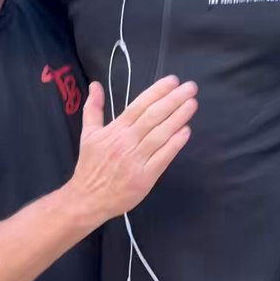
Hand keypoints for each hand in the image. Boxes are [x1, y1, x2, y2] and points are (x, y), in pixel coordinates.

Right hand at [67, 76, 195, 226]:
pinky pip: (162, 157)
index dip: (158, 91)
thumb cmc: (90, 167)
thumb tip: (96, 85)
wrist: (87, 199)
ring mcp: (136, 160)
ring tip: (192, 104)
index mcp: (115, 130)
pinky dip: (175, 144)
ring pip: (160, 134)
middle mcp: (126, 141)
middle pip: (153, 116)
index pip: (139, 105)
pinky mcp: (145, 177)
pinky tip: (186, 131)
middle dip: (174, 100)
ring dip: (178, 117)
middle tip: (191, 87)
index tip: (173, 81)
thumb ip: (93, 109)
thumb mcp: (88, 134)